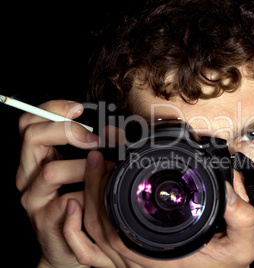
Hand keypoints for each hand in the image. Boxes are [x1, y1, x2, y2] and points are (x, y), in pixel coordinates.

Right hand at [16, 100, 101, 267]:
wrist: (68, 243)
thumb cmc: (79, 199)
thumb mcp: (83, 169)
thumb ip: (93, 149)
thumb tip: (117, 132)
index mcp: (37, 156)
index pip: (30, 122)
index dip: (52, 109)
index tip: (78, 108)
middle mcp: (28, 173)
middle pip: (32, 137)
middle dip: (67, 131)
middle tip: (95, 139)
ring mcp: (33, 197)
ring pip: (50, 171)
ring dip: (84, 168)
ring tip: (108, 170)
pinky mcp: (44, 219)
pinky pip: (64, 202)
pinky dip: (86, 196)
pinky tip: (97, 197)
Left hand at [64, 150, 253, 267]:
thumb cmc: (224, 267)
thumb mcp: (242, 246)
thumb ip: (241, 217)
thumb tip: (227, 188)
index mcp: (158, 253)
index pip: (115, 226)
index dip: (101, 192)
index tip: (104, 161)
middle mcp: (139, 260)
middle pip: (96, 225)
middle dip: (90, 186)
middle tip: (95, 157)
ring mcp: (132, 261)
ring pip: (92, 236)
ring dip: (85, 201)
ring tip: (92, 169)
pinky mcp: (133, 257)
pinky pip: (93, 251)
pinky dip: (78, 231)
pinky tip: (79, 207)